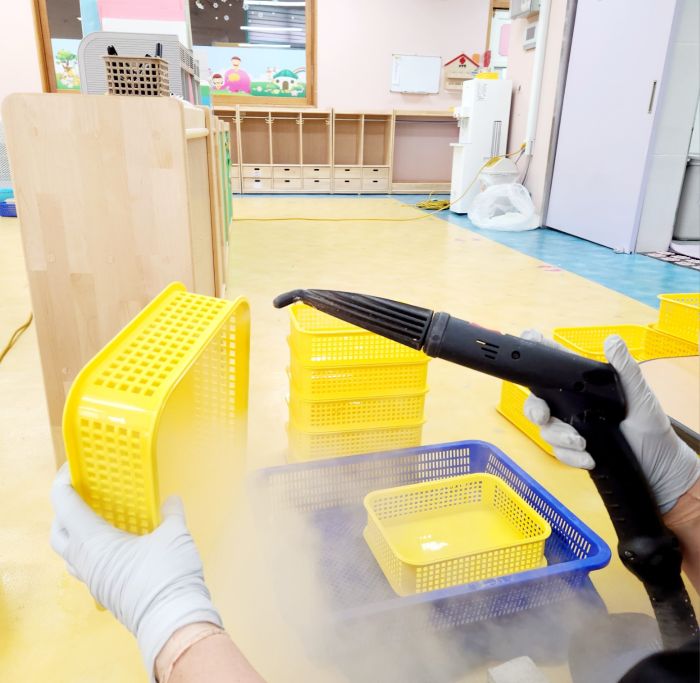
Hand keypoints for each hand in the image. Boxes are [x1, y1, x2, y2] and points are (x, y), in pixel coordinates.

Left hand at [50, 465, 221, 680]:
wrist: (173, 621)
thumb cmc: (168, 574)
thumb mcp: (175, 534)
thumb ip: (171, 513)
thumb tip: (171, 500)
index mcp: (93, 540)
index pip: (64, 503)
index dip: (65, 480)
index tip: (77, 466)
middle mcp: (84, 560)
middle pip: (58, 530)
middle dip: (65, 509)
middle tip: (87, 493)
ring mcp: (92, 580)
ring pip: (69, 552)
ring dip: (76, 533)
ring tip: (100, 518)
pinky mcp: (103, 592)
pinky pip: (86, 566)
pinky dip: (92, 551)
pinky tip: (117, 545)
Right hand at [522, 331, 699, 513]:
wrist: (660, 468)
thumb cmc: (651, 427)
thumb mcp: (639, 395)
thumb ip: (625, 368)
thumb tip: (612, 340)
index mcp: (584, 388)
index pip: (555, 369)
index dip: (537, 355)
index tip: (528, 346)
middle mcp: (571, 406)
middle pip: (537, 403)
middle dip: (534, 409)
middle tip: (543, 416)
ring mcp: (571, 429)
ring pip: (546, 430)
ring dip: (559, 437)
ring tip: (581, 443)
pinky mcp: (573, 452)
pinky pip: (559, 452)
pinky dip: (571, 456)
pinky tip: (589, 457)